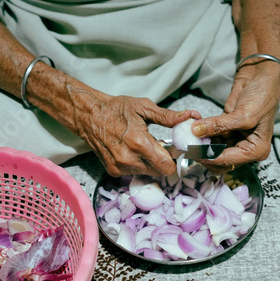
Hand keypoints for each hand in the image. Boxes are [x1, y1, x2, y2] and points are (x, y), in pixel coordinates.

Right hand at [65, 83, 199, 176]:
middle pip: (159, 172)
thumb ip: (168, 116)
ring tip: (142, 146)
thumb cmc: (117, 109)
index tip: (173, 149)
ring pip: (147, 173)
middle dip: (162, 161)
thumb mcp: (144, 107)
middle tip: (158, 145)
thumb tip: (190, 116)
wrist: (89, 116)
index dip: (173, 159)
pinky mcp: (113, 171)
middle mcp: (129, 159)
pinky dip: (137, 164)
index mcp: (139, 142)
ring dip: (149, 163)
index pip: (166, 166)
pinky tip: (131, 151)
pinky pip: (134, 173)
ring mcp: (120, 167)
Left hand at [192, 62, 279, 173]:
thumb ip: (220, 125)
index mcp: (256, 150)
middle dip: (204, 154)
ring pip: (213, 150)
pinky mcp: (226, 130)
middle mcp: (246, 148)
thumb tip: (196, 131)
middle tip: (188, 144)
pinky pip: (211, 136)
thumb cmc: (262, 96)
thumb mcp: (244, 114)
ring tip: (188, 135)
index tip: (190, 150)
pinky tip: (193, 127)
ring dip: (201, 144)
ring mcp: (235, 139)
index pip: (227, 160)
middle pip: (219, 161)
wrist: (261, 76)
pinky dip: (202, 133)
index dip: (208, 157)